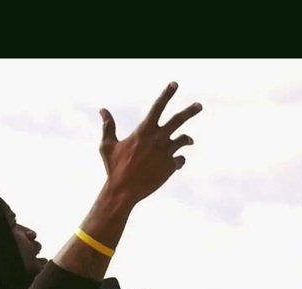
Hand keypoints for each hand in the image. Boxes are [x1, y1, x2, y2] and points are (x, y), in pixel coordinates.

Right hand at [99, 83, 200, 204]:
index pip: (158, 107)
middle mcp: (157, 139)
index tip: (175, 84)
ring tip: (189, 140)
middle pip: (178, 120)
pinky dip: (178, 160)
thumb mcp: (107, 145)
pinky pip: (180, 159)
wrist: (123, 191)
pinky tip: (175, 162)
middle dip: (190, 111)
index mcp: (143, 131)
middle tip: (199, 105)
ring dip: (187, 139)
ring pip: (183, 140)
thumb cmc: (113, 168)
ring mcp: (165, 153)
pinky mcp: (170, 167)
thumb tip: (102, 110)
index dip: (167, 94)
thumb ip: (108, 126)